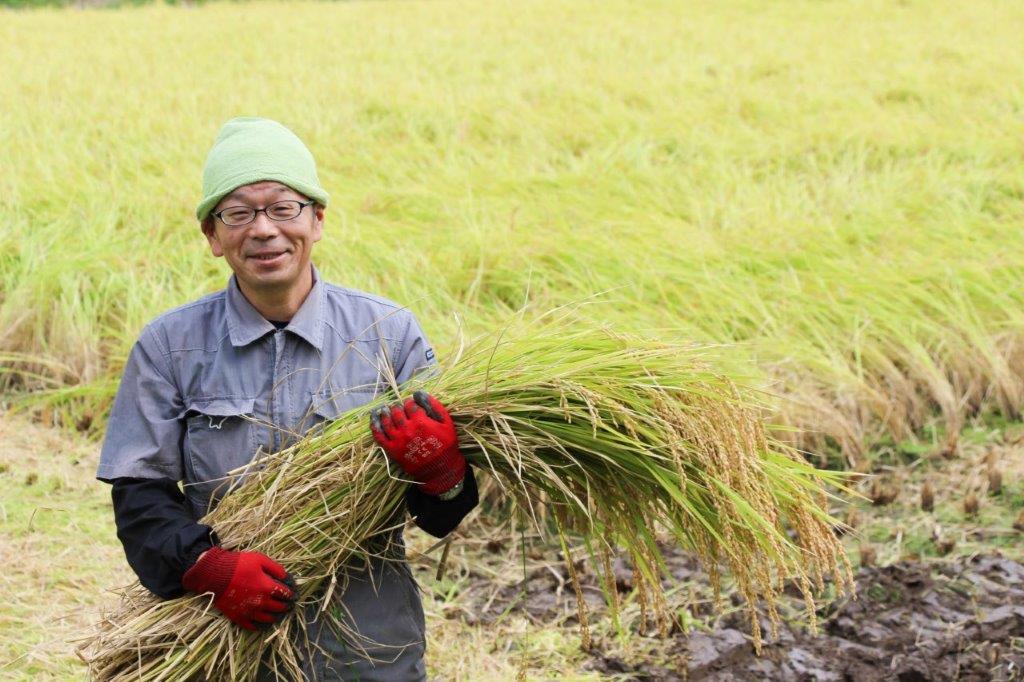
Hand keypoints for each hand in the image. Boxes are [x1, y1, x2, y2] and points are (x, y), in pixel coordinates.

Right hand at [181, 546, 296, 630]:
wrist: (214, 574)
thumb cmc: (238, 564)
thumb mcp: (260, 560)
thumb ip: (276, 568)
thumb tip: (287, 576)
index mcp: (267, 587)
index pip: (285, 594)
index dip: (291, 594)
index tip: (294, 595)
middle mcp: (261, 602)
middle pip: (278, 608)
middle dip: (285, 606)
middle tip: (288, 605)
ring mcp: (249, 611)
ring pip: (267, 619)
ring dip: (275, 617)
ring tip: (277, 615)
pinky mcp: (238, 617)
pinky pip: (252, 626)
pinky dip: (259, 626)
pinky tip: (261, 624)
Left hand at [370, 390, 466, 496]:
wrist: (439, 469)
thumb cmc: (446, 445)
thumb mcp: (447, 423)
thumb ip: (434, 406)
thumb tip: (419, 394)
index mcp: (420, 421)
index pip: (409, 405)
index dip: (410, 402)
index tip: (411, 404)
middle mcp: (406, 429)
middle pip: (396, 411)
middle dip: (397, 407)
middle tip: (399, 408)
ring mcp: (397, 439)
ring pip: (386, 421)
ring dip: (385, 412)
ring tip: (384, 409)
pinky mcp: (391, 449)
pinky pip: (378, 435)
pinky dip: (374, 425)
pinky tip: (373, 418)